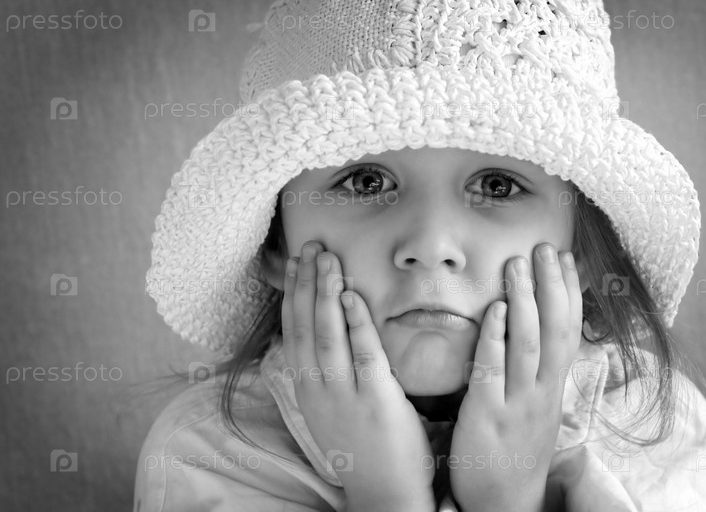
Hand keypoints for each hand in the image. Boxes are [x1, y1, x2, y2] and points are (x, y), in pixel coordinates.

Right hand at [281, 241, 435, 510]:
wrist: (383, 491)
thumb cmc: (361, 443)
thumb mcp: (331, 406)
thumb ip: (326, 370)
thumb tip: (324, 330)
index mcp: (307, 388)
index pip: (294, 331)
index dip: (295, 293)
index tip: (297, 261)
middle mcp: (318, 389)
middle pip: (307, 326)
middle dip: (308, 283)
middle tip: (312, 247)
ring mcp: (344, 396)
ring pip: (328, 336)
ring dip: (326, 294)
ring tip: (329, 260)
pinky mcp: (376, 401)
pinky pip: (363, 355)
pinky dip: (356, 324)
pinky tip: (353, 297)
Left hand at [449, 243, 582, 511]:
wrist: (506, 502)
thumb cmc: (517, 447)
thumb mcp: (538, 407)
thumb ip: (540, 370)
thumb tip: (546, 335)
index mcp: (553, 387)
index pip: (569, 331)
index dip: (570, 292)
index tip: (566, 257)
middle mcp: (542, 392)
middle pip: (555, 330)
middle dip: (551, 285)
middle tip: (544, 247)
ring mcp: (517, 403)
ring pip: (528, 344)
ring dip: (525, 300)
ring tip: (519, 262)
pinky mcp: (487, 415)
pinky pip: (493, 370)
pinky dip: (496, 337)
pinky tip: (493, 309)